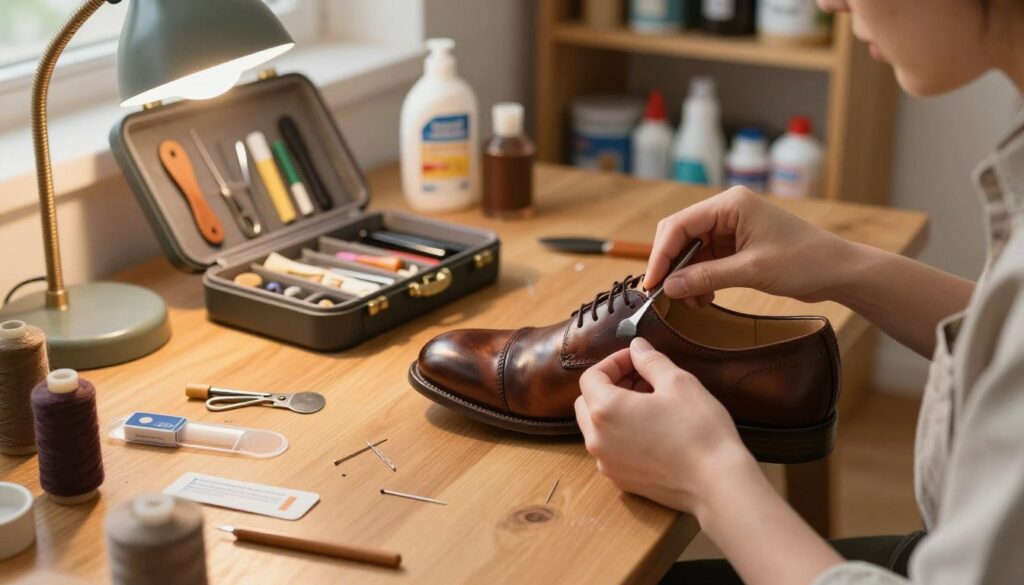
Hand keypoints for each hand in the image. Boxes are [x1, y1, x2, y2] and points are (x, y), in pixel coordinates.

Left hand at [575, 338, 756, 515]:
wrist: (716, 484)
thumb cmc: (698, 430)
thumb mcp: (678, 382)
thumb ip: (650, 361)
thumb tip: (637, 348)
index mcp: (605, 410)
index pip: (591, 377)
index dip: (614, 362)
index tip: (637, 359)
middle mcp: (597, 439)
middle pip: (587, 402)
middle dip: (610, 385)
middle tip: (642, 379)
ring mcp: (607, 463)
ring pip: (597, 427)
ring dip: (615, 410)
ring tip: (650, 402)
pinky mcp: (622, 481)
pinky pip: (610, 450)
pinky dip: (621, 434)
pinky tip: (652, 429)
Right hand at [644, 187, 852, 303]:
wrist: (838, 271)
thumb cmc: (804, 261)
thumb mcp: (751, 270)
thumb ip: (707, 277)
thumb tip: (669, 288)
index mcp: (730, 205)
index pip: (679, 225)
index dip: (660, 254)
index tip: (652, 283)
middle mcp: (727, 211)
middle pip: (680, 235)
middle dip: (671, 266)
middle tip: (664, 295)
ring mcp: (731, 228)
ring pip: (691, 251)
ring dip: (686, 277)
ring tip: (691, 302)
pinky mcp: (736, 245)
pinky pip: (706, 261)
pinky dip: (700, 280)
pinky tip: (704, 298)